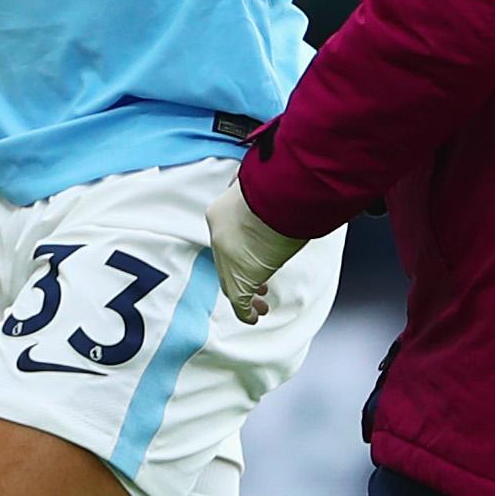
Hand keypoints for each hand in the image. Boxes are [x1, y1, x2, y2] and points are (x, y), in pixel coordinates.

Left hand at [205, 177, 311, 324]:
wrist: (274, 195)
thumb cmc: (276, 184)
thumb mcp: (261, 184)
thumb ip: (260, 190)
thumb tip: (270, 178)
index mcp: (218, 214)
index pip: (224, 240)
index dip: (238, 253)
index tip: (253, 258)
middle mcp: (218, 237)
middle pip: (226, 264)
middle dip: (241, 276)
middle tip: (258, 288)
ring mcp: (227, 258)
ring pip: (231, 283)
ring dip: (246, 295)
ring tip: (260, 305)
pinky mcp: (238, 276)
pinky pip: (239, 300)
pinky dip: (245, 312)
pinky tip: (255, 317)